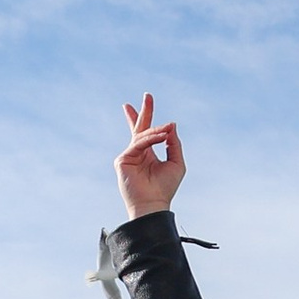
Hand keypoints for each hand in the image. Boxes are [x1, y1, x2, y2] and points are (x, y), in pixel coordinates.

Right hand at [115, 93, 185, 217]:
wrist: (154, 203)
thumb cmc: (165, 188)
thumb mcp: (176, 162)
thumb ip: (173, 143)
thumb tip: (171, 125)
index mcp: (148, 154)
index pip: (146, 132)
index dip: (146, 116)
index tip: (147, 101)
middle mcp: (137, 153)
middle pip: (138, 128)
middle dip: (144, 111)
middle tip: (148, 95)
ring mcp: (128, 156)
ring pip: (142, 136)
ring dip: (156, 131)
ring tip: (167, 130)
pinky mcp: (122, 160)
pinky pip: (138, 144)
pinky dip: (150, 139)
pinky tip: (160, 136)